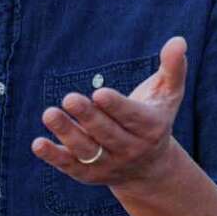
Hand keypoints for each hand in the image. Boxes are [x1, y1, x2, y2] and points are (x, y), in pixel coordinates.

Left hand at [32, 36, 188, 187]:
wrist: (149, 169)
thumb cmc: (155, 117)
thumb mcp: (168, 94)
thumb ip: (173, 67)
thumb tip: (178, 40)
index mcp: (151, 128)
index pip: (132, 118)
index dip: (116, 107)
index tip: (99, 94)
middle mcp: (131, 150)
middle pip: (107, 134)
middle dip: (88, 117)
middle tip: (69, 98)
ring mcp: (109, 165)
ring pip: (87, 151)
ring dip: (67, 133)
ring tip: (49, 113)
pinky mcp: (88, 174)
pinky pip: (69, 166)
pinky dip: (53, 156)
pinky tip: (37, 143)